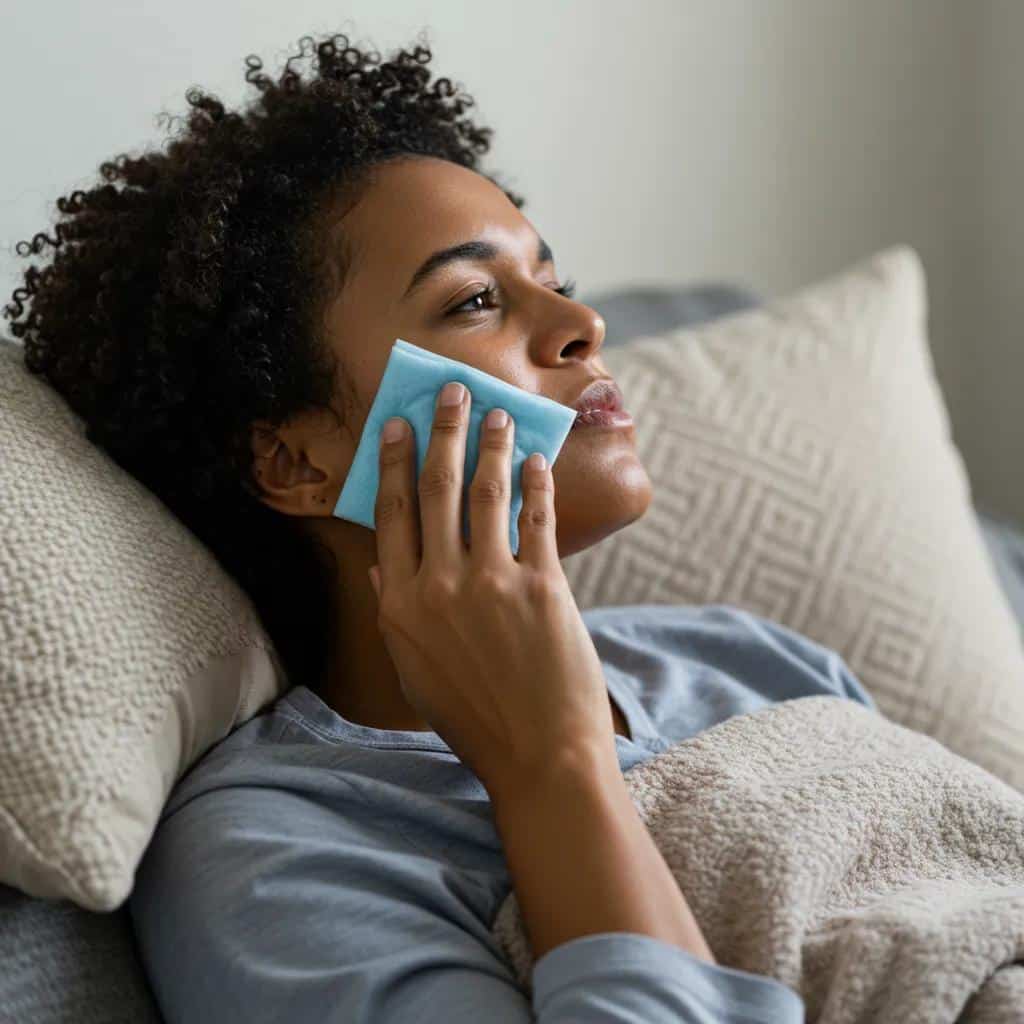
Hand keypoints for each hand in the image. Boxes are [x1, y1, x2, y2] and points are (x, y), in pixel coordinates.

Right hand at [368, 380, 616, 796]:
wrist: (538, 756)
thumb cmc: (473, 718)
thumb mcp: (416, 671)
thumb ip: (396, 612)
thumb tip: (384, 562)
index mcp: (402, 605)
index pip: (393, 515)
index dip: (396, 463)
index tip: (397, 425)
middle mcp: (440, 586)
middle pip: (437, 490)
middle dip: (444, 433)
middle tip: (453, 393)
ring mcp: (493, 584)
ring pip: (486, 494)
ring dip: (491, 446)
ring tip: (498, 414)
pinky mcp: (543, 588)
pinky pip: (538, 521)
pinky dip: (537, 486)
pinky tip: (536, 462)